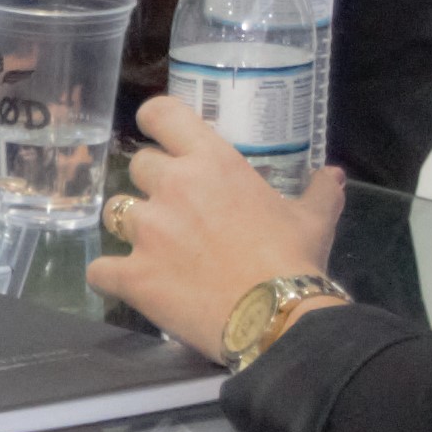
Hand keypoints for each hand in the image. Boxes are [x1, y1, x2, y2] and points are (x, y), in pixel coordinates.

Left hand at [93, 100, 341, 356]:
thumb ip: (319, 192)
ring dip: (129, 225)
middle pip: (138, 165)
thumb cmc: (294, 260)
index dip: (154, 120)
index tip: (157, 132)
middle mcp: (172, 186)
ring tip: (152, 246)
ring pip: (114, 212)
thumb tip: (332, 174)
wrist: (276, 317)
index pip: (162, 114)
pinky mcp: (132, 274)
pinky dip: (109, 276)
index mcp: (212, 162)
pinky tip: (125, 284)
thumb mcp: (314, 220)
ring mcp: (147, 230)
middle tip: (175, 207)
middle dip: (152, 184)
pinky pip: (99, 269)